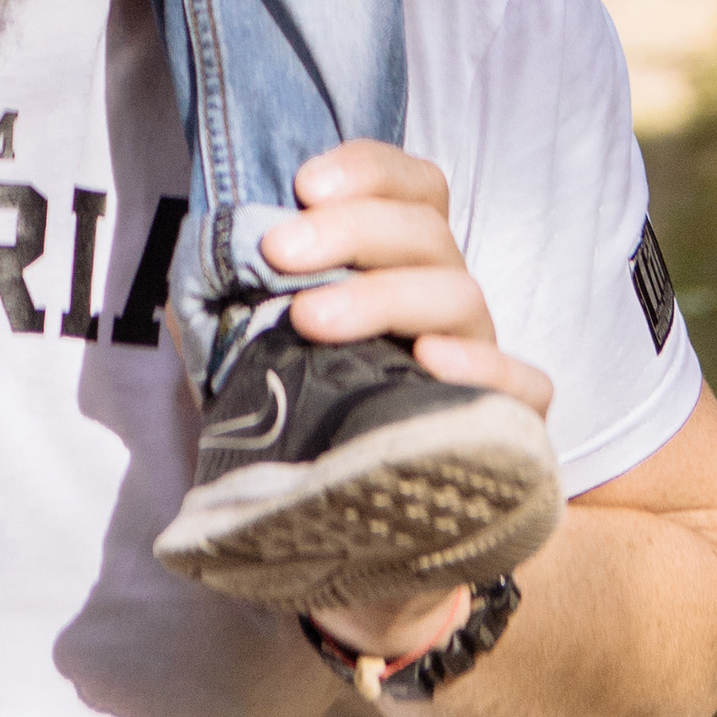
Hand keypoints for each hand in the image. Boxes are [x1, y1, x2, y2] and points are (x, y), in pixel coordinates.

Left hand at [263, 140, 555, 665]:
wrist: (354, 547)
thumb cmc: (304, 425)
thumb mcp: (257, 356)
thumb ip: (235, 304)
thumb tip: (192, 260)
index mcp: (397, 265)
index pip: (410, 187)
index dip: (366, 169)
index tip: (303, 182)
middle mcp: (445, 299)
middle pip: (424, 232)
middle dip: (347, 230)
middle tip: (278, 250)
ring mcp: (481, 359)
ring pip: (458, 295)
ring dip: (382, 295)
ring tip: (312, 317)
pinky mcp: (509, 428)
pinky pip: (524, 386)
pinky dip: (485, 366)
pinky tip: (432, 361)